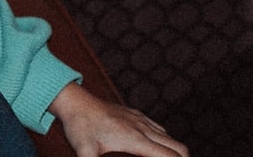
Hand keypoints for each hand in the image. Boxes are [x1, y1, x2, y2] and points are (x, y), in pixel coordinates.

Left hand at [50, 82, 187, 156]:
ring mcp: (140, 120)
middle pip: (179, 148)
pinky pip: (159, 128)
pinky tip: (153, 149)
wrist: (74, 101)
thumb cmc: (79, 126)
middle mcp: (143, 128)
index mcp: (136, 139)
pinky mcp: (135, 114)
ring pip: (170, 137)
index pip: (170, 156)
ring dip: (174, 152)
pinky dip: (164, 141)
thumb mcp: (84, 152)